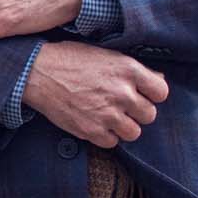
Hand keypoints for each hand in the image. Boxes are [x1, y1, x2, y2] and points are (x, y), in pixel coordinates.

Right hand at [22, 41, 169, 148]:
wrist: (36, 72)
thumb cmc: (69, 59)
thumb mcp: (104, 54)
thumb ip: (131, 68)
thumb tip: (158, 79)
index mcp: (128, 69)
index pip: (162, 92)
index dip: (152, 94)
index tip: (142, 94)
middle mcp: (122, 92)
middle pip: (149, 114)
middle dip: (137, 111)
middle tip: (120, 105)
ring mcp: (107, 113)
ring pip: (134, 132)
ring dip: (123, 126)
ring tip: (108, 116)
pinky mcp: (91, 130)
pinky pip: (112, 143)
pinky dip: (105, 136)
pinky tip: (94, 122)